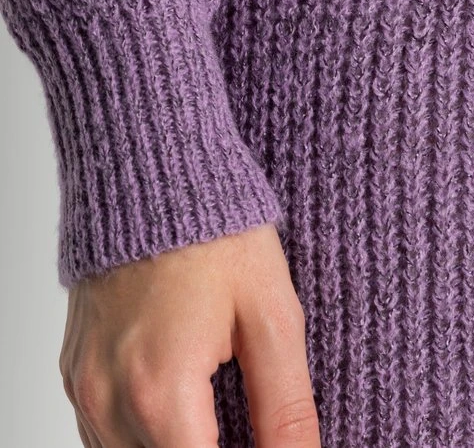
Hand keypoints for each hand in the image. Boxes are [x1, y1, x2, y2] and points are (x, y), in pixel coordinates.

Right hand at [58, 222, 320, 446]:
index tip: (263, 439)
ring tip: (216, 410)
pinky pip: (103, 433)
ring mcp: (84, 386)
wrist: (153, 168)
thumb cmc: (217, 232)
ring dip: (176, 445)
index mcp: (162, 394)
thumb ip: (286, 409)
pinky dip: (142, 433)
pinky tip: (182, 400)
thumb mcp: (271, 316)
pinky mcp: (75, 369)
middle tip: (246, 424)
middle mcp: (109, 400)